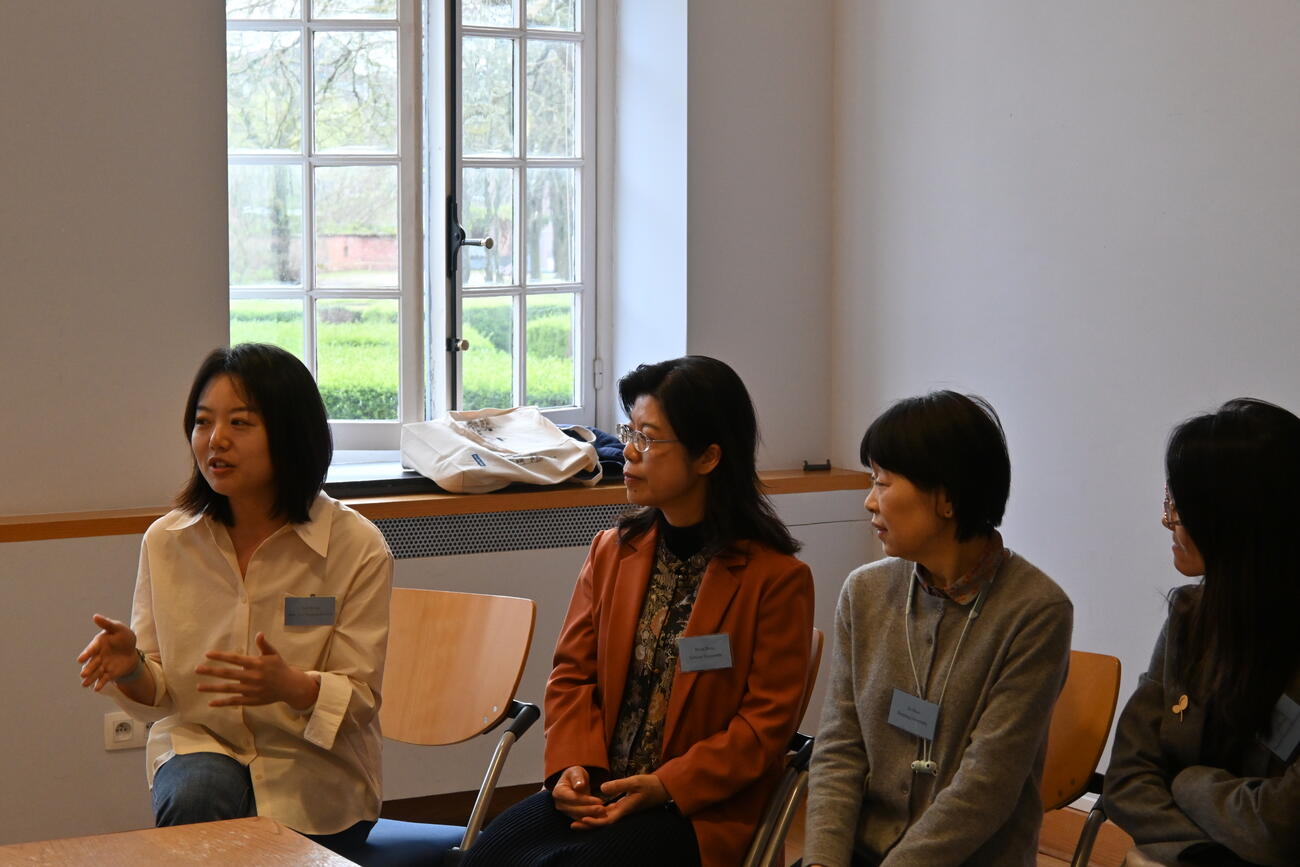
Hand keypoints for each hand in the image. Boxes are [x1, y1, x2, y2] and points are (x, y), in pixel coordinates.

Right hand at [77, 614, 138, 690]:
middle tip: (83, 674)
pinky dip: (100, 684)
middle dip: (87, 669)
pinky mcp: (109, 673)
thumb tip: (95, 616)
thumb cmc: (123, 636)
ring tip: (84, 684)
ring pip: (95, 673)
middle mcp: (98, 656)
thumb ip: (107, 624)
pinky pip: (104, 679)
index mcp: (98, 645)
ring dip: (90, 678)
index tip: (80, 659)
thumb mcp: (117, 628)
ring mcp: (103, 665)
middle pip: (92, 663)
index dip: (86, 654)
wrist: (131, 650)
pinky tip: (96, 689)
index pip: (91, 650)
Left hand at [195, 632, 319, 709]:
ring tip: (198, 686)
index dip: (221, 657)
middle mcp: (252, 677)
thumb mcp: (274, 654)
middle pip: (228, 674)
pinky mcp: (251, 700)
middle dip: (211, 671)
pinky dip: (223, 702)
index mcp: (256, 664)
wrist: (291, 687)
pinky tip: (211, 702)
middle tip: (197, 669)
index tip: (207, 654)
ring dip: (213, 688)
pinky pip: (234, 701)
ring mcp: (251, 690)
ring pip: (228, 688)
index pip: (235, 659)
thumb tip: (259, 634)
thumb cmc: (280, 668)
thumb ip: (264, 645)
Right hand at [551, 766, 607, 827]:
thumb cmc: (575, 775)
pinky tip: (601, 817)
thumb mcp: (576, 772)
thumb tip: (578, 786)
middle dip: (590, 810)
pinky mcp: (571, 816)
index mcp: (558, 792)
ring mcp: (565, 811)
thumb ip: (577, 778)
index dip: (585, 800)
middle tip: (603, 809)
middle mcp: (559, 804)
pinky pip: (581, 820)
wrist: (574, 782)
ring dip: (591, 816)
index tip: (598, 800)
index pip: (573, 798)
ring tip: (604, 813)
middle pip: (575, 809)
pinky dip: (591, 819)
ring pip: (578, 816)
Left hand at [573, 774, 669, 828]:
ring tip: (576, 819)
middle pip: (603, 822)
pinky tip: (590, 811)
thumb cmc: (649, 785)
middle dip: (588, 824)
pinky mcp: (623, 807)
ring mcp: (623, 810)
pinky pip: (608, 813)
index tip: (583, 819)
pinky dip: (598, 813)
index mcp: (625, 809)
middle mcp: (622, 812)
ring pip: (604, 818)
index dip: (595, 822)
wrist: (662, 788)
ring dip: (591, 819)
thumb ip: (619, 785)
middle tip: (572, 825)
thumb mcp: (634, 781)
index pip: (607, 820)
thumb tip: (602, 788)